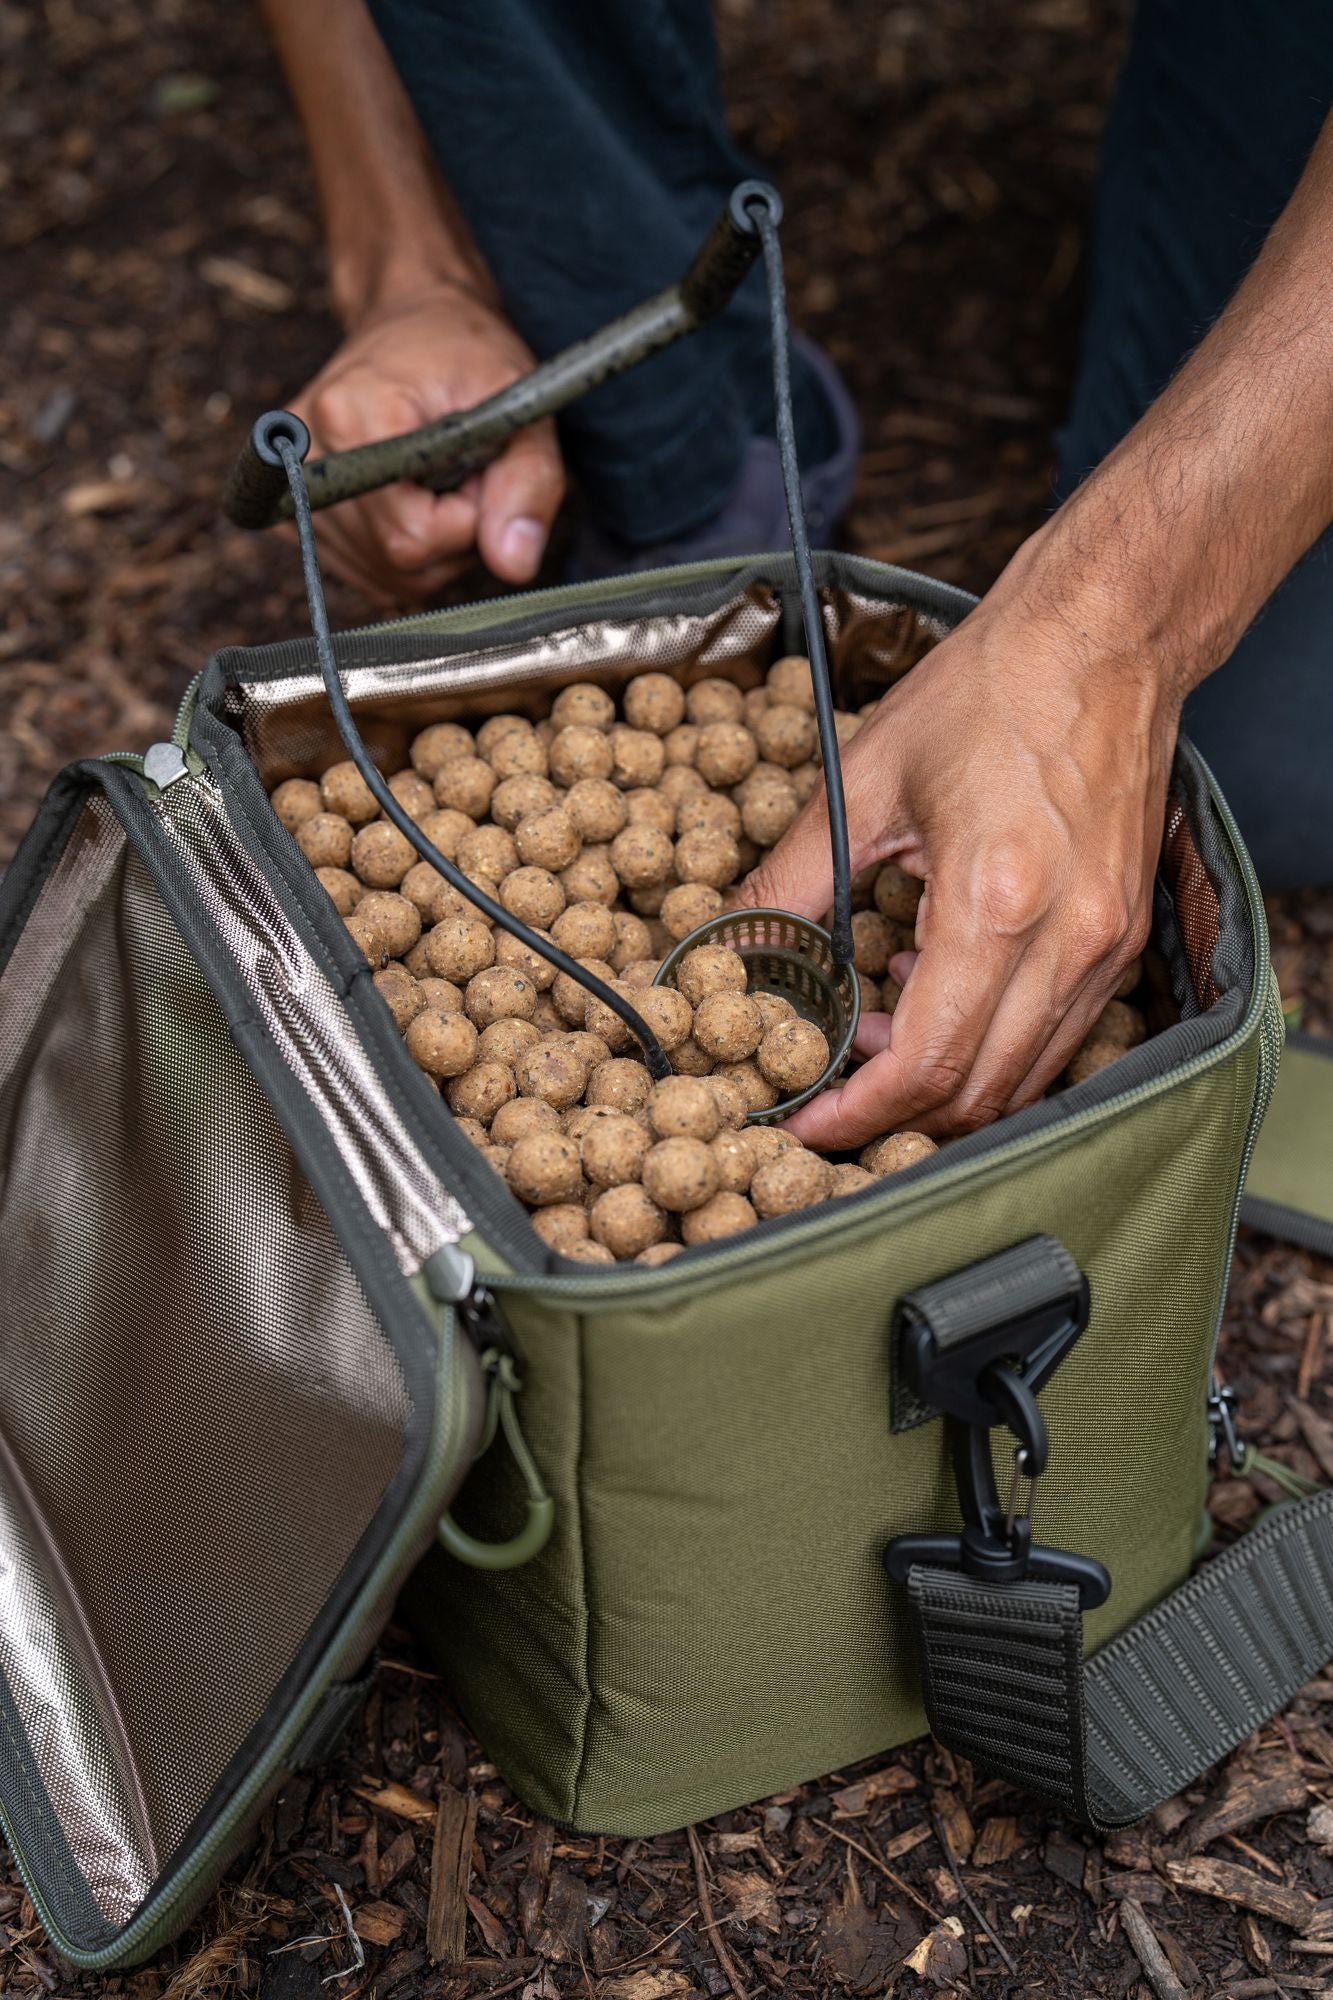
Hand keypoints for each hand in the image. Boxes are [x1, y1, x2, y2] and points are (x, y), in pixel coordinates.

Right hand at [288, 281, 564, 603]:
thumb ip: (527, 483)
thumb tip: (513, 564)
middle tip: (464, 472)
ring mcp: (289, 481)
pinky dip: (402, 554)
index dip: (468, 518)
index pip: (415, 535)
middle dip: (454, 534)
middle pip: (397, 560)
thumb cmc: (466, 355)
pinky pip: (365, 571)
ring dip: (433, 547)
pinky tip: (412, 500)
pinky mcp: (290, 505)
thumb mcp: (518, 404)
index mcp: (351, 415)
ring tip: (439, 479)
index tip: (479, 469)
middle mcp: (304, 450)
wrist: (412, 321)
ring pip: (384, 573)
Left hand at [737, 543, 1182, 1147]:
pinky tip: (939, 988)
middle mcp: (1068, 939)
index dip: (859, 1112)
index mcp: (997, 902)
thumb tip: (724, 948)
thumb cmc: (985, 693)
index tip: (806, 1124)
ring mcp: (1107, 943)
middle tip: (831, 1088)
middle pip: (980, 1091)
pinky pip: (1058, 1035)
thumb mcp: (864, 781)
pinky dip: (993, 1043)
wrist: (1103, 638)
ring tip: (880, 1029)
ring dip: (946, 1082)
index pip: (928, 1063)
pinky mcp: (1124, 936)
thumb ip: (789, 882)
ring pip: (1025, 1077)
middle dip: (897, 1112)